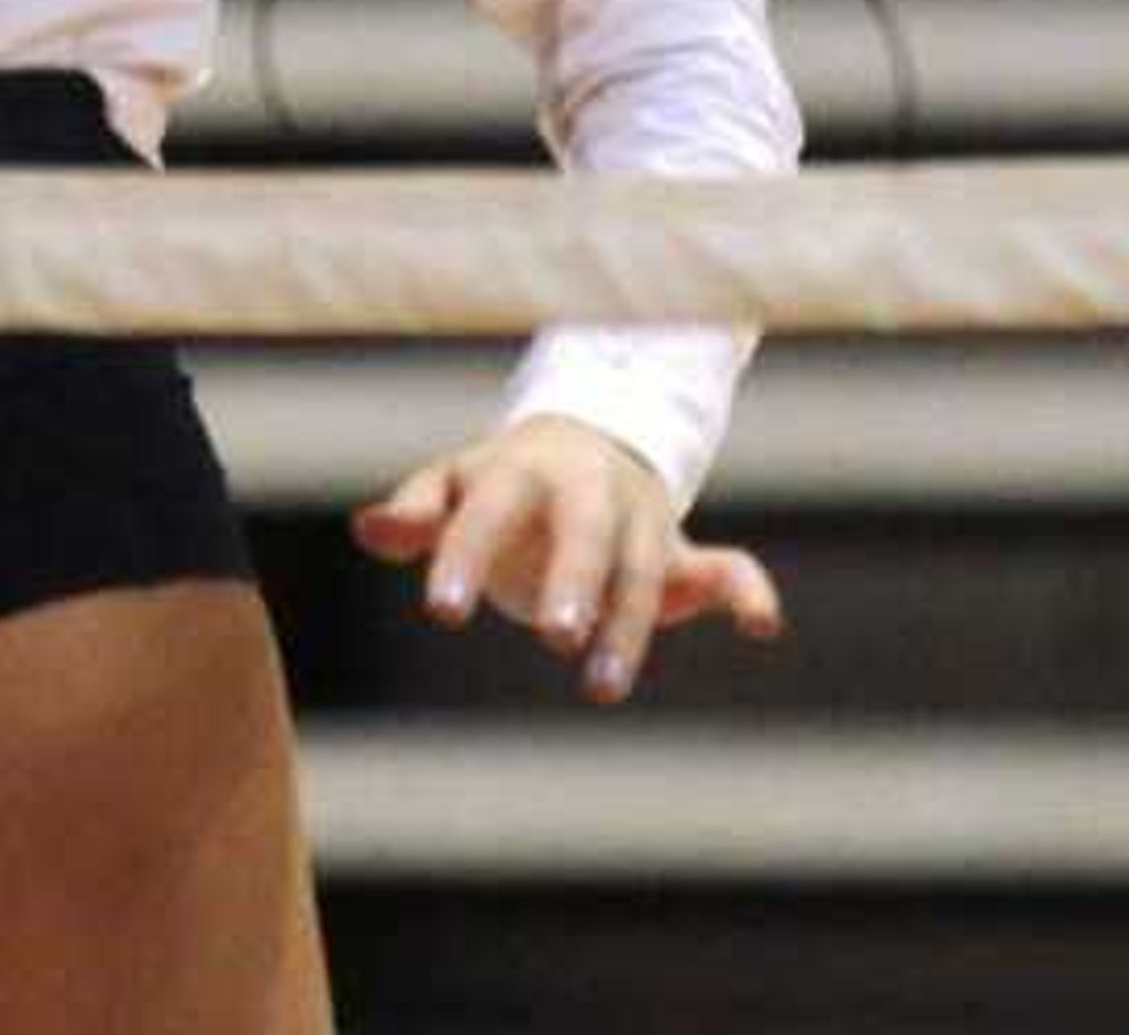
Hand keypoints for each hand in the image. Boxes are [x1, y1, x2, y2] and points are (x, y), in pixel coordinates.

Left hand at [353, 414, 784, 706]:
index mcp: (519, 469)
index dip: (463, 556)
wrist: (585, 440)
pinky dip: (747, 588)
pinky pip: (726, 565)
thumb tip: (367, 530)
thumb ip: (416, 512)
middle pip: (584, 531)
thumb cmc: (500, 482)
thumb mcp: (453, 485)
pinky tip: (761, 623)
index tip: (440, 610)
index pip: (488, 509)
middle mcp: (586, 490)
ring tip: (601, 687)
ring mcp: (639, 519)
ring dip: (629, 625)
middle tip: (554, 636)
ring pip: (644, 568)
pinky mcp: (684, 552)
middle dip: (574, 579)